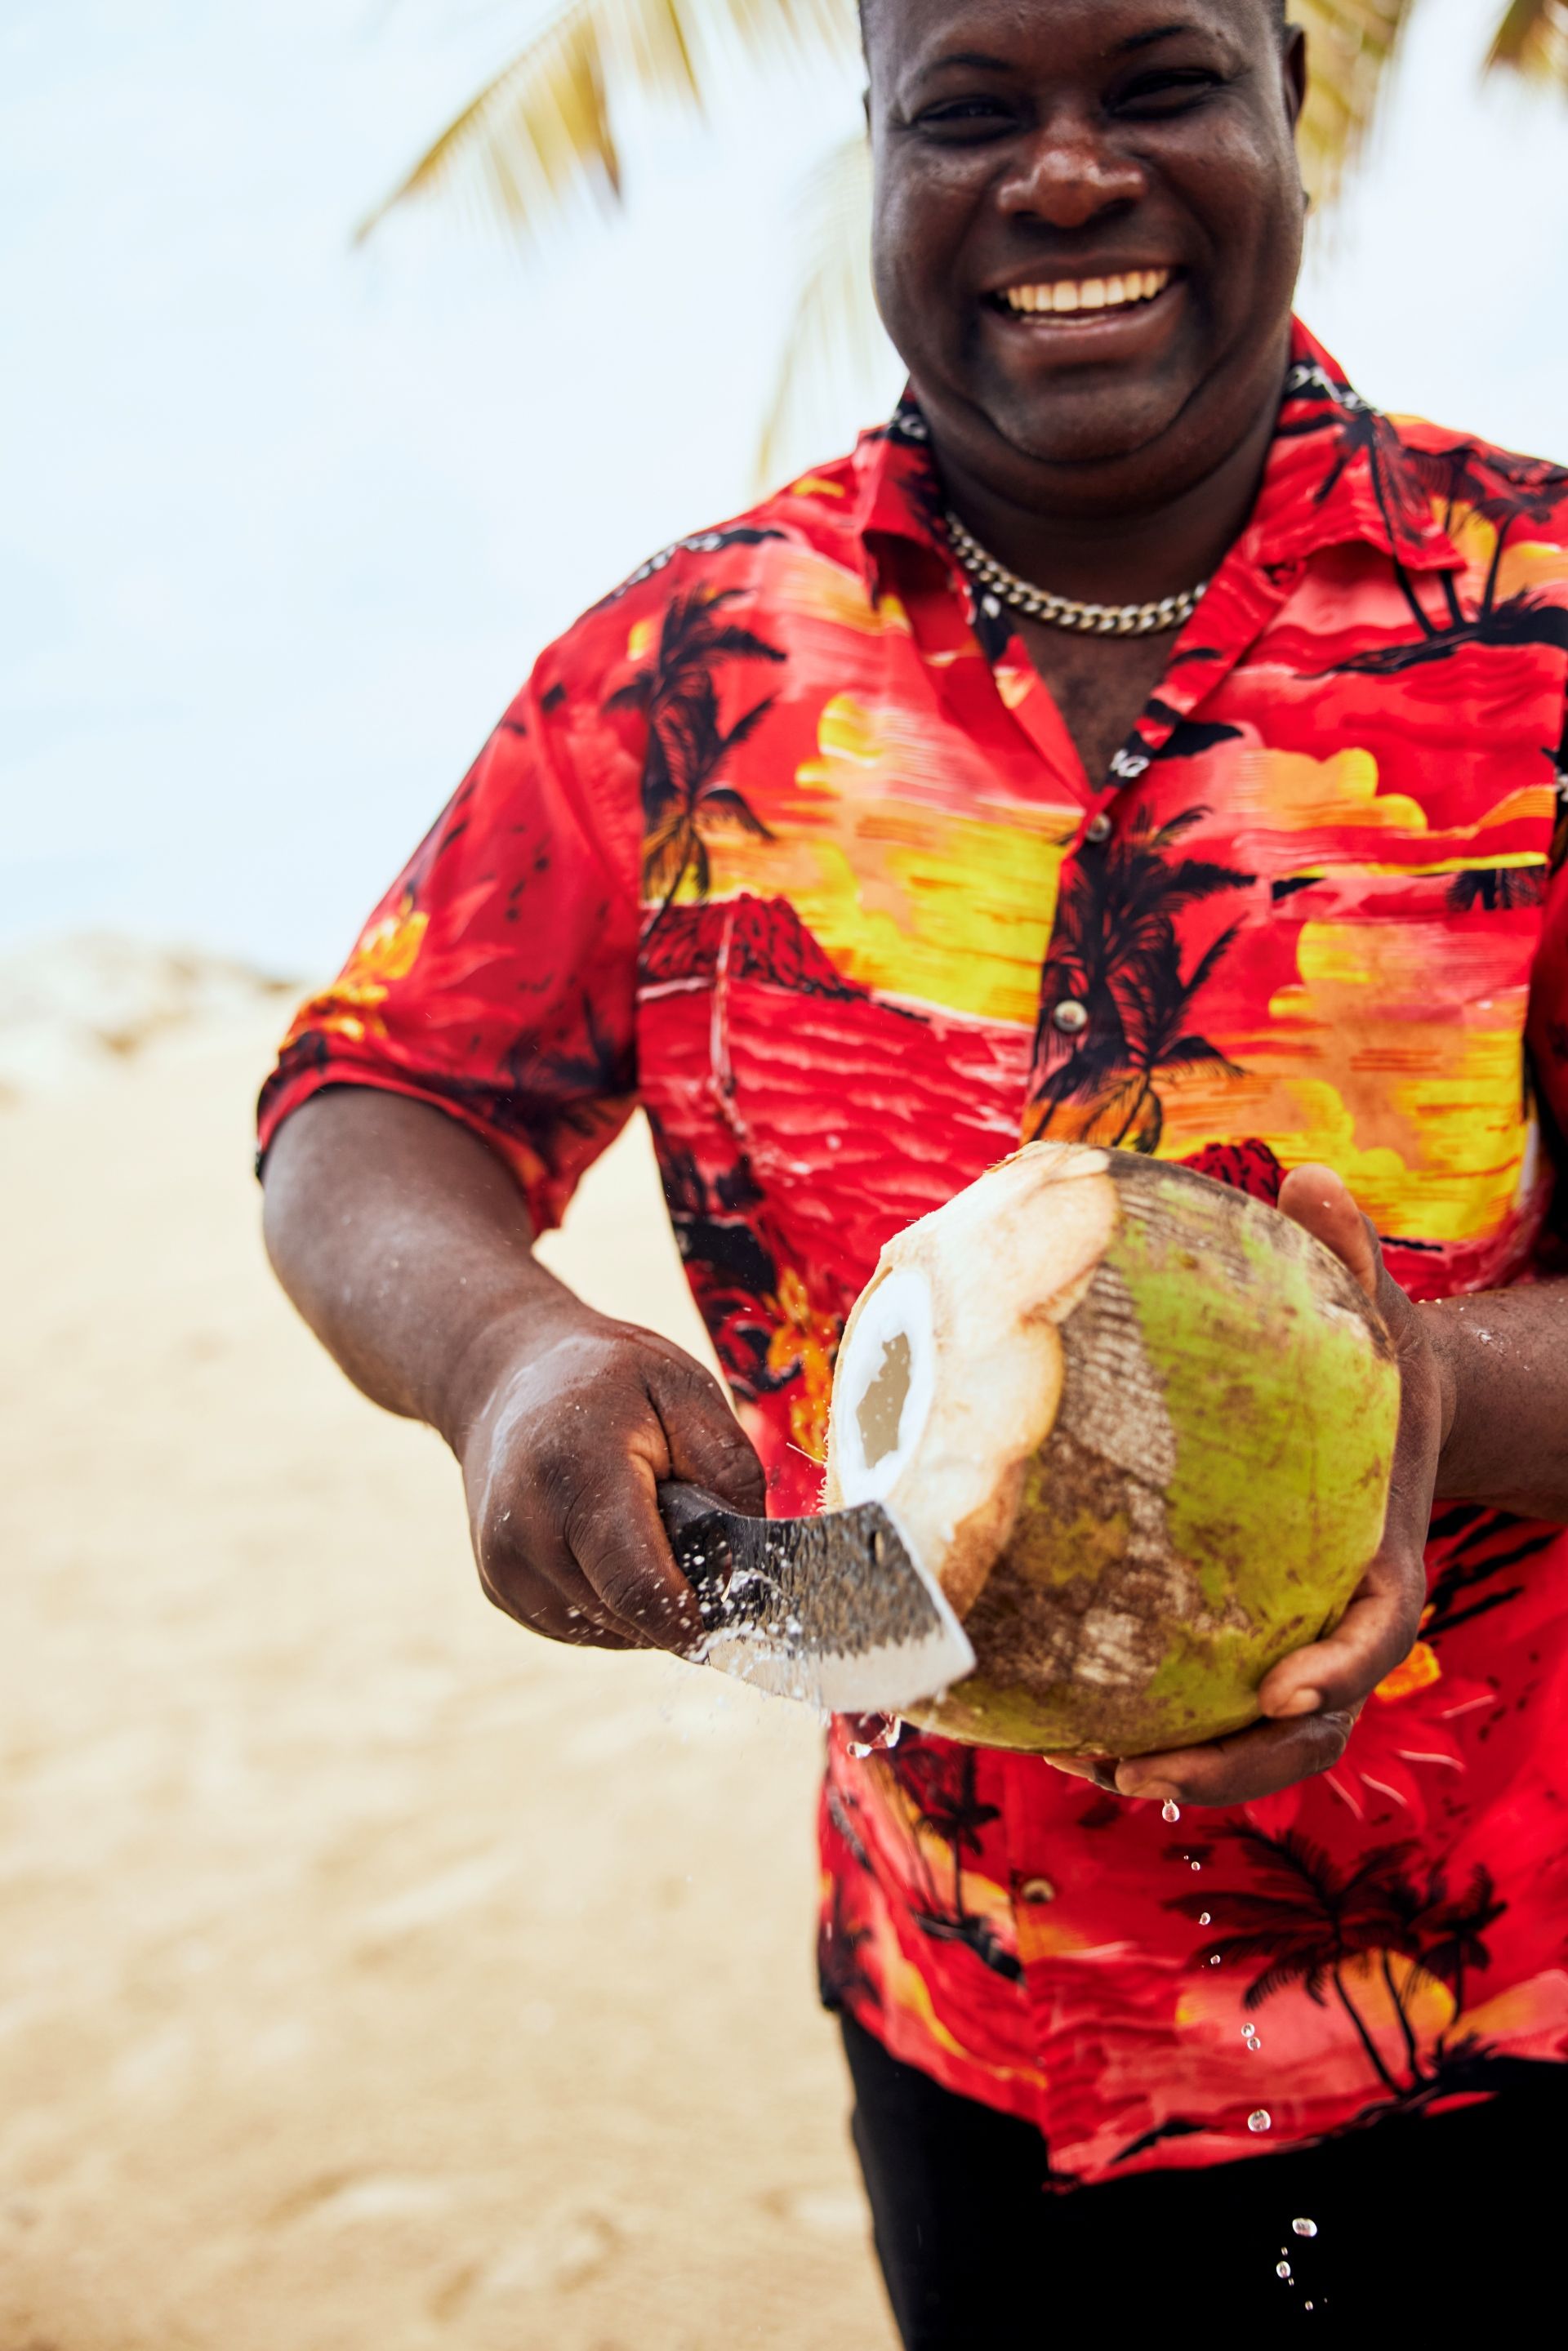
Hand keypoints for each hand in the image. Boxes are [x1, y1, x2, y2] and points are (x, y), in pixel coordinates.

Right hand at [459, 1302, 764, 1652]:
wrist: (505, 1376)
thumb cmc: (608, 1380)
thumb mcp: (685, 1390)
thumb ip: (728, 1469)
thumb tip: (749, 1560)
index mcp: (576, 1474)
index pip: (636, 1585)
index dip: (690, 1619)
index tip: (730, 1621)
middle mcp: (525, 1529)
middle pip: (626, 1616)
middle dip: (676, 1600)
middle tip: (694, 1542)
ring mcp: (503, 1565)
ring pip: (604, 1632)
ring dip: (643, 1608)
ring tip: (645, 1532)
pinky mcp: (499, 1587)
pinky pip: (575, 1627)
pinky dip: (609, 1605)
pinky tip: (610, 1548)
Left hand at [1048, 1164, 1448, 1808]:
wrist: (1394, 1418)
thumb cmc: (1378, 1363)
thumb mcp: (1377, 1307)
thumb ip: (1350, 1256)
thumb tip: (1312, 1177)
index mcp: (1383, 1557)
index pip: (1377, 1631)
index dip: (1336, 1668)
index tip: (1280, 1690)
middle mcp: (1343, 1620)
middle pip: (1313, 1728)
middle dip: (1236, 1765)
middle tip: (1139, 1766)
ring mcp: (1302, 1647)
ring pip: (1263, 1749)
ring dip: (1187, 1772)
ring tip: (1087, 1765)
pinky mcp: (1256, 1650)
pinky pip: (1215, 1714)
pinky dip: (1159, 1735)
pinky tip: (1069, 1733)